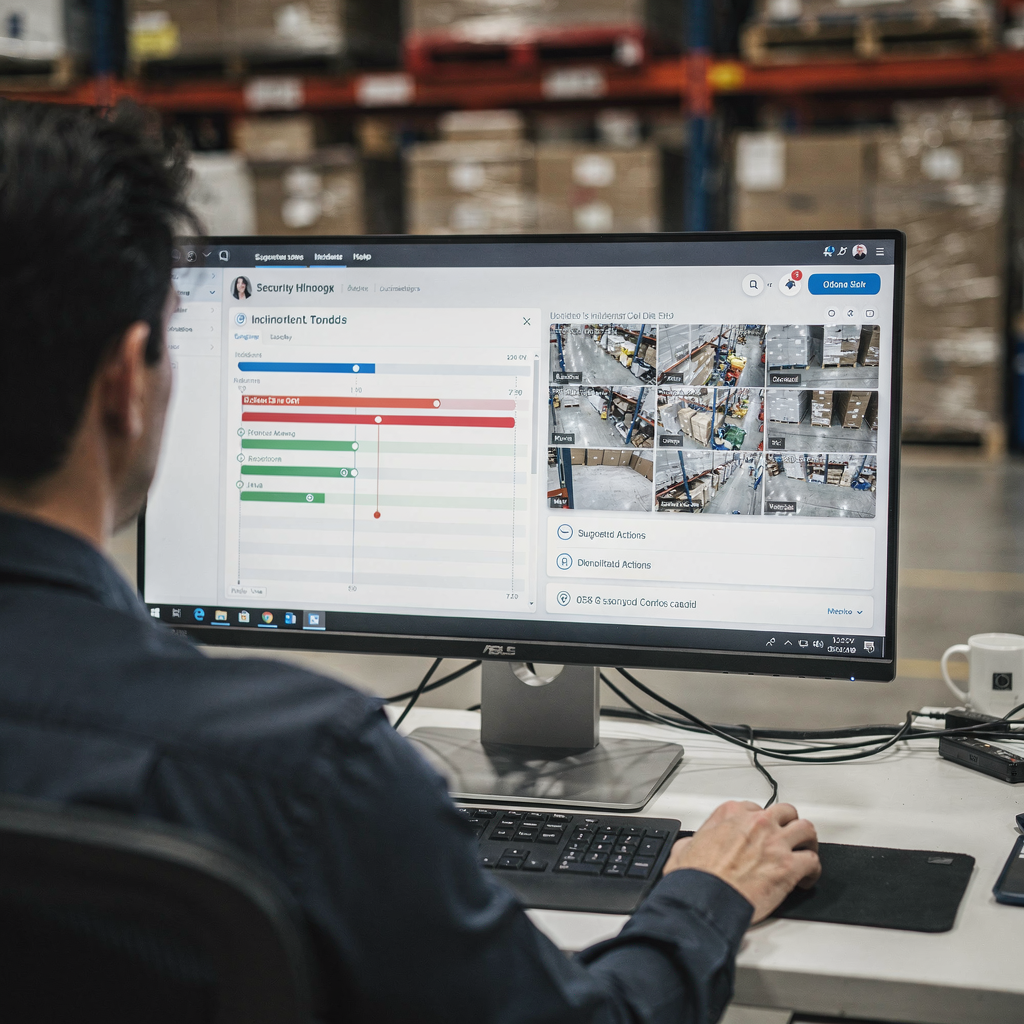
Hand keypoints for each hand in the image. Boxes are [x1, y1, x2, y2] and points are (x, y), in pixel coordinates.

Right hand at [663, 801, 820, 923]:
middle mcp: (756, 823)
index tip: (760, 834)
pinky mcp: (788, 866)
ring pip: (806, 829)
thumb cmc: (695, 878)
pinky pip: (813, 861)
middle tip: (788, 839)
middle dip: (788, 825)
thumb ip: (692, 841)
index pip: (755, 808)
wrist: (705, 899)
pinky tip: (806, 879)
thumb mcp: (684, 848)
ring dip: (807, 842)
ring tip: (805, 853)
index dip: (759, 823)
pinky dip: (812, 870)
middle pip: (786, 812)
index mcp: (730, 814)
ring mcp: (775, 842)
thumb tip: (689, 846)